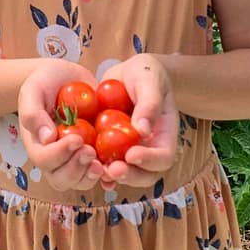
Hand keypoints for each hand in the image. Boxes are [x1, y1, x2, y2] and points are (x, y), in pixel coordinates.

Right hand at [18, 60, 104, 191]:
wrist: (65, 78)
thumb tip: (47, 139)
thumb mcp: (33, 91)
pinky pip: (99, 173)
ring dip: (91, 175)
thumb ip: (33, 113)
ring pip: (80, 181)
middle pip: (61, 179)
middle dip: (77, 169)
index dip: (60, 154)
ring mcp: (74, 158)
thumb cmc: (44, 83)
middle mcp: (55, 157)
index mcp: (38, 144)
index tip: (76, 138)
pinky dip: (108, 174)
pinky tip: (117, 166)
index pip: (45, 160)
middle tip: (90, 151)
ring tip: (101, 161)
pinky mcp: (93, 154)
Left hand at [99, 54, 178, 187]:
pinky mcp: (110, 148)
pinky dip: (96, 169)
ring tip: (95, 168)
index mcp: (164, 135)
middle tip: (112, 169)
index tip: (131, 154)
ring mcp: (129, 150)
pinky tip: (85, 166)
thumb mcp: (149, 80)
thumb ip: (149, 103)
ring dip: (110, 176)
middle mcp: (148, 148)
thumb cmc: (145, 73)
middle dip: (129, 176)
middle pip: (145, 174)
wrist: (127, 73)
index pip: (163, 157)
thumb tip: (143, 131)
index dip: (150, 161)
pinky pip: (105, 164)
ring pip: (124, 174)